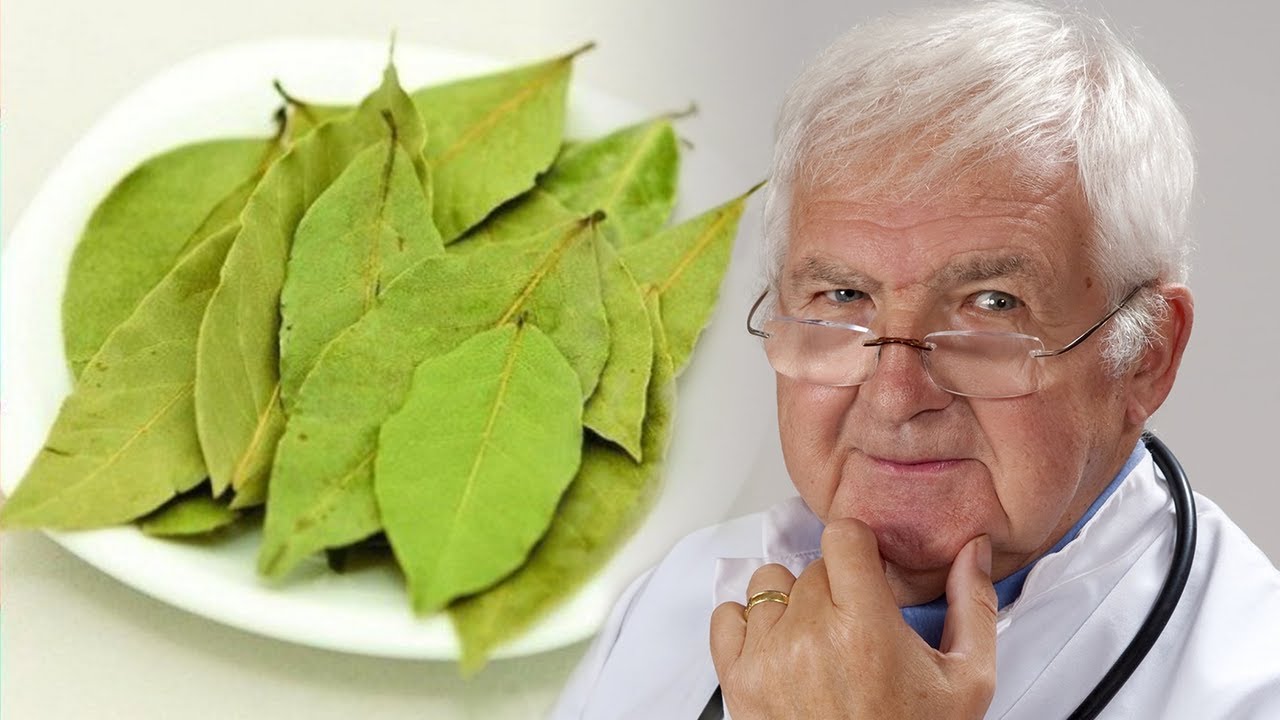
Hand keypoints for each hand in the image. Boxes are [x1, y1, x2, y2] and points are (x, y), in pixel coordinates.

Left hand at [709, 519, 996, 718]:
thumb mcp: (966, 681)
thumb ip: (972, 606)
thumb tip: (974, 551)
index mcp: (865, 628)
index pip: (844, 536)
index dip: (860, 548)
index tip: (868, 570)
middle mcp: (810, 636)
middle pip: (812, 566)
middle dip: (835, 587)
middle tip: (854, 626)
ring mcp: (768, 656)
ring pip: (769, 585)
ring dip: (791, 604)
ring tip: (818, 640)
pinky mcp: (738, 680)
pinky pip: (727, 617)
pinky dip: (749, 625)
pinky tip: (780, 647)